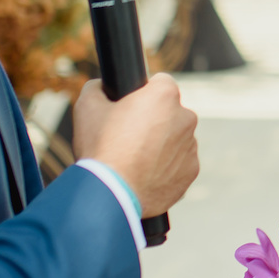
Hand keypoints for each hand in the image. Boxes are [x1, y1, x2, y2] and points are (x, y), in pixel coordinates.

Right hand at [73, 74, 198, 217]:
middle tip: (130, 137)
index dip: (144, 93)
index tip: (132, 108)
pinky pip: (180, 163)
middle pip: (170, 112)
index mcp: (165, 96)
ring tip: (136, 159)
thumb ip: (97, 87)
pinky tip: (145, 174)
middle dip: (155, 120)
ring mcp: (191, 146)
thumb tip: (102, 86)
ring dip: (162, 144)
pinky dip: (167, 167)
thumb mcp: (87, 107)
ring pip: (177, 138)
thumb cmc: (100, 148)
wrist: (111, 194)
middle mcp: (186, 117)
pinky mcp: (191, 171)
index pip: (160, 83)